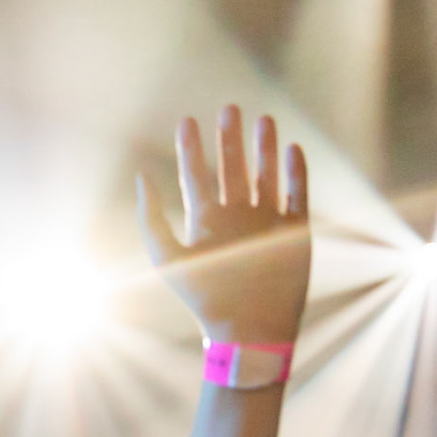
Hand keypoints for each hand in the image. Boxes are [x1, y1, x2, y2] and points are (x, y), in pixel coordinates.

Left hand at [137, 105, 310, 346]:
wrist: (249, 327)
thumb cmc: (205, 298)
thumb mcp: (168, 257)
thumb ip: (152, 219)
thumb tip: (140, 177)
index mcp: (205, 223)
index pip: (196, 177)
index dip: (192, 149)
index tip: (186, 120)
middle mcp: (235, 218)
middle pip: (232, 170)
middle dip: (229, 140)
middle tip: (228, 109)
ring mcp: (265, 223)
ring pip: (264, 176)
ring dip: (263, 149)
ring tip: (262, 119)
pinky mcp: (294, 232)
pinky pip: (296, 194)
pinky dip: (295, 172)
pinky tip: (291, 149)